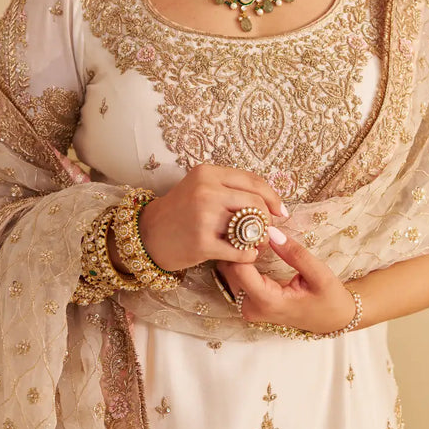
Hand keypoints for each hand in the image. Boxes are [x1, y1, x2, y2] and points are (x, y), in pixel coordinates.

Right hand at [136, 163, 286, 272]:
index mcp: (207, 173)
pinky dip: (248, 255)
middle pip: (255, 203)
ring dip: (259, 239)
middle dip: (267, 219)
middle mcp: (206, 191)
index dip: (272, 197)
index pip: (253, 181)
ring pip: (250, 226)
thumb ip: (230, 190)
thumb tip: (270, 203)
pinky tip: (243, 255)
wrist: (147, 235)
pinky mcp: (202, 243)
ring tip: (254, 243)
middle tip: (266, 231)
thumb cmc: (180, 212)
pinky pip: (240, 250)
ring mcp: (203, 217)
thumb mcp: (201, 188)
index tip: (280, 211)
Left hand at [217, 227, 358, 334]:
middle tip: (256, 229)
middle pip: (229, 270)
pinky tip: (255, 248)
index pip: (238, 269)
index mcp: (268, 302)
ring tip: (257, 236)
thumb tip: (271, 232)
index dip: (243, 247)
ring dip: (238, 253)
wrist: (332, 320)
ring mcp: (248, 307)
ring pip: (228, 273)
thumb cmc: (329, 299)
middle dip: (238, 247)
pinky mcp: (248, 302)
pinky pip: (235, 277)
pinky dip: (241, 261)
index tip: (256, 229)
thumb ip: (294, 254)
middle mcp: (251, 307)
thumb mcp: (319, 274)